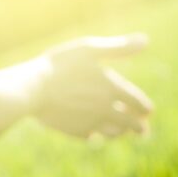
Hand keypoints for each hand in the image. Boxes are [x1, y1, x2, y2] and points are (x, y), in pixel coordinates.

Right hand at [31, 33, 153, 138]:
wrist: (31, 89)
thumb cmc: (59, 65)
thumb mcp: (88, 49)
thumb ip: (118, 47)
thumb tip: (145, 40)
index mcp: (114, 89)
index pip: (140, 104)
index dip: (145, 108)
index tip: (147, 111)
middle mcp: (106, 109)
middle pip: (132, 124)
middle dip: (139, 127)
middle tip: (142, 130)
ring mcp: (90, 122)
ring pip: (113, 133)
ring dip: (119, 132)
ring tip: (119, 131)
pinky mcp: (73, 130)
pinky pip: (90, 136)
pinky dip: (94, 135)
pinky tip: (92, 133)